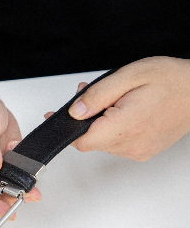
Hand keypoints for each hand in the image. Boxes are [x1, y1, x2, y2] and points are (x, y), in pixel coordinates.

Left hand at [67, 56, 189, 159]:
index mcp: (125, 126)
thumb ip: (97, 96)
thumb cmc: (170, 80)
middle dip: (86, 118)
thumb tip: (74, 112)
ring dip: (101, 123)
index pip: (81, 140)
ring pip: (102, 141)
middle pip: (90, 140)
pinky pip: (116, 144)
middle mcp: (130, 145)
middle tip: (94, 96)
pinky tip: (125, 112)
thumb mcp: (129, 76)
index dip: (67, 127)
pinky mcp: (142, 152)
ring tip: (116, 100)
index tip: (57, 116)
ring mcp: (137, 151)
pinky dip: (113, 129)